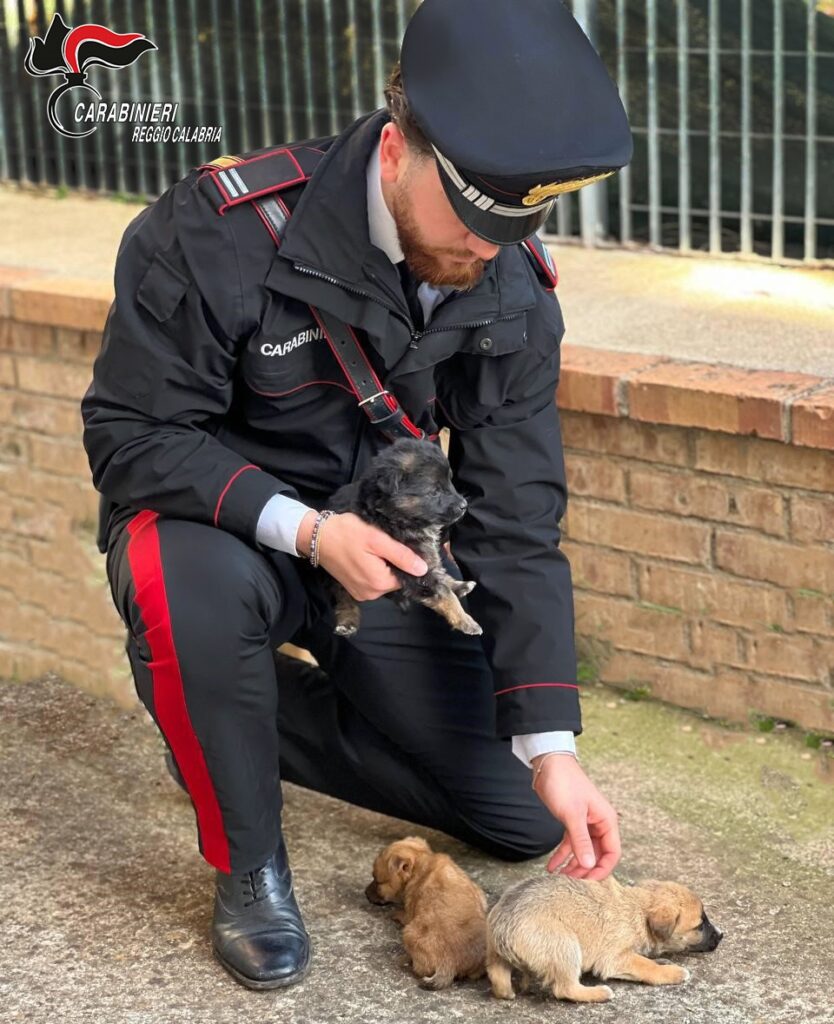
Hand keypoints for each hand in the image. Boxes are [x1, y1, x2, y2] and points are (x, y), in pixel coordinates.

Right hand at [297, 510, 427, 600]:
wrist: (316, 536)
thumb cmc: (346, 534)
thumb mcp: (377, 539)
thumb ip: (401, 555)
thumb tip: (423, 569)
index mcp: (379, 583)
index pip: (407, 577)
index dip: (406, 561)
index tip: (399, 546)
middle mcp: (371, 594)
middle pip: (395, 579)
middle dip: (393, 563)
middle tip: (383, 544)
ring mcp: (361, 593)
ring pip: (384, 579)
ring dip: (383, 565)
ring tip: (373, 549)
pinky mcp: (354, 589)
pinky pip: (372, 581)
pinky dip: (373, 569)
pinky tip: (366, 556)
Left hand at [531, 753, 620, 880]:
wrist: (549, 764)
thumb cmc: (564, 783)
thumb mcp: (572, 814)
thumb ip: (581, 841)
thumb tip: (590, 866)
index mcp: (607, 821)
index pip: (612, 853)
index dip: (602, 870)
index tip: (588, 884)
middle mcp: (599, 824)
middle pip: (597, 855)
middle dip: (586, 871)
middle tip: (571, 885)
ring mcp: (585, 824)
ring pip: (583, 852)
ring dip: (573, 866)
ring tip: (560, 879)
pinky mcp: (571, 822)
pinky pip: (570, 844)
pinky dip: (562, 856)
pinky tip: (551, 867)